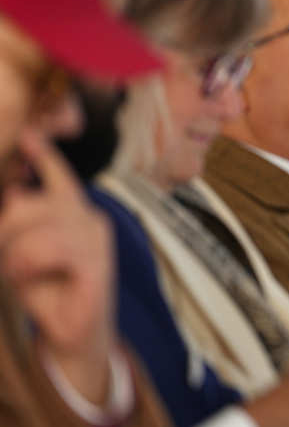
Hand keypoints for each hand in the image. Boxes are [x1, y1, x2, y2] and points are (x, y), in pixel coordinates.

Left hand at [0, 129, 113, 403]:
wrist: (68, 334)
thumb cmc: (46, 290)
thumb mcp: (21, 251)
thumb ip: (19, 222)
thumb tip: (14, 192)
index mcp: (72, 212)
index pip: (59, 177)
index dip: (45, 155)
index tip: (30, 135)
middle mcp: (90, 218)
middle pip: (35, 203)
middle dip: (8, 230)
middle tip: (7, 258)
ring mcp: (98, 240)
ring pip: (42, 227)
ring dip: (18, 254)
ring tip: (19, 272)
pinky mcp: (98, 263)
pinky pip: (56, 249)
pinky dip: (31, 264)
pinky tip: (29, 276)